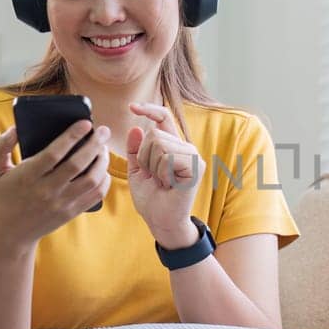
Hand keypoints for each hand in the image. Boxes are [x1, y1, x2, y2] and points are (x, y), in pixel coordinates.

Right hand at [0, 119, 111, 247]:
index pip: (54, 154)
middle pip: (77, 165)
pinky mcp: (71, 212)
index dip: (72, 136)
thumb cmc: (4, 195)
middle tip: (104, 131)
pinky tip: (103, 168)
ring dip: (102, 161)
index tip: (86, 123)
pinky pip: (95, 195)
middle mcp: (46, 191)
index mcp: (27, 177)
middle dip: (95, 144)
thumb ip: (1, 146)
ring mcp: (61, 203)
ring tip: (103, 148)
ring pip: (91, 180)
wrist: (10, 232)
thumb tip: (16, 128)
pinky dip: (104, 180)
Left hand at [124, 101, 202, 243]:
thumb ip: (135, 150)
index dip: (149, 109)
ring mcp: (193, 156)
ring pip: (159, 144)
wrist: (161, 222)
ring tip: (161, 181)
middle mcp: (185, 147)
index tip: (132, 107)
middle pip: (153, 135)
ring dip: (152, 166)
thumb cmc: (151, 199)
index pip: (163, 117)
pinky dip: (162, 172)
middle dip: (144, 158)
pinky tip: (169, 184)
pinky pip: (167, 157)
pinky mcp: (196, 166)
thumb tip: (136, 127)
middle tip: (154, 177)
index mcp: (172, 146)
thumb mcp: (137, 171)